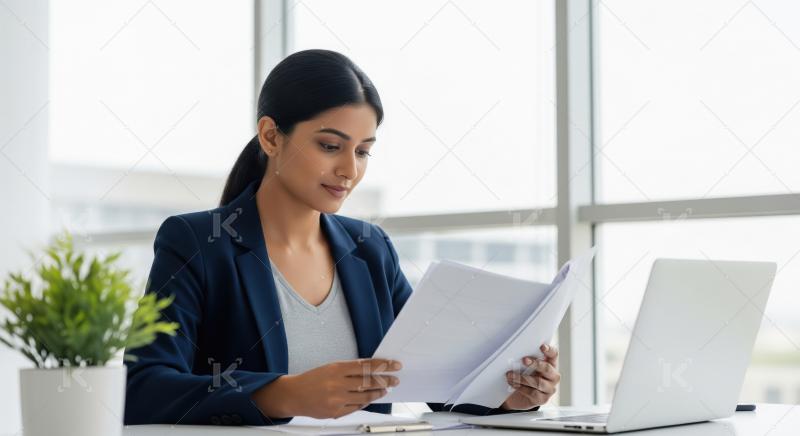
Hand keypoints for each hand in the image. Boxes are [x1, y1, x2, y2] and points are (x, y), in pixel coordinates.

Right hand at [252, 358, 401, 418]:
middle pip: (369, 382)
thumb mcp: (331, 367)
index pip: (366, 366)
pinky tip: (371, 398)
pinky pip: (357, 407)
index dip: (383, 365)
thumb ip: (350, 369)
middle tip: (395, 379)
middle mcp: (338, 384)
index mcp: (337, 369)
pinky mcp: (336, 412)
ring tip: (385, 389)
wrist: (294, 395)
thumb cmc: (312, 379)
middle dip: (385, 380)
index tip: (394, 364)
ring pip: (365, 396)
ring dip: (378, 392)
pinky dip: (366, 401)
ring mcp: (337, 399)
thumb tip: (371, 369)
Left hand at [500, 344, 559, 409]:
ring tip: (510, 375)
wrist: (518, 396)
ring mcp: (549, 388)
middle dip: (535, 364)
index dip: (549, 350)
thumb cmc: (523, 376)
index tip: (542, 347)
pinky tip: (513, 384)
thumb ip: (526, 360)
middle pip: (547, 368)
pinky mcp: (543, 399)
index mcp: (550, 364)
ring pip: (539, 382)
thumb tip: (515, 354)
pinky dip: (521, 388)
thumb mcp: (525, 366)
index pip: (553, 355)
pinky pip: (533, 393)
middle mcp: (552, 376)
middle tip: (524, 360)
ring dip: (523, 378)